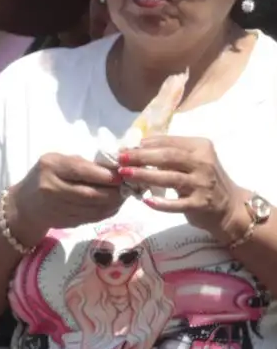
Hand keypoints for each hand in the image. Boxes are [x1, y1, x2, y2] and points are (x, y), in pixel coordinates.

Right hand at [10, 153, 125, 242]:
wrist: (24, 206)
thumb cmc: (45, 177)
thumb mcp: (57, 162)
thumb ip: (82, 164)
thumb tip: (115, 168)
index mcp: (50, 166)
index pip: (82, 171)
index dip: (106, 174)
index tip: (123, 174)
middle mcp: (51, 188)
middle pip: (91, 193)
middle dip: (114, 191)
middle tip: (129, 186)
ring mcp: (57, 207)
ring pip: (95, 208)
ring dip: (114, 202)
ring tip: (123, 195)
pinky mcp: (66, 222)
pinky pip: (93, 217)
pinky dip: (107, 211)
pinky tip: (113, 205)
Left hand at [120, 136, 245, 240]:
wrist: (229, 207)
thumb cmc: (203, 179)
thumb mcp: (192, 160)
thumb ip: (170, 153)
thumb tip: (136, 147)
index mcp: (201, 147)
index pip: (169, 142)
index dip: (145, 144)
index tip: (124, 147)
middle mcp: (204, 163)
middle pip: (168, 157)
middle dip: (141, 157)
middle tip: (120, 159)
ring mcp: (203, 184)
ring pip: (171, 178)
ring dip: (145, 176)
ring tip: (125, 174)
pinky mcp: (201, 204)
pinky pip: (178, 204)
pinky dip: (162, 203)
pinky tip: (147, 201)